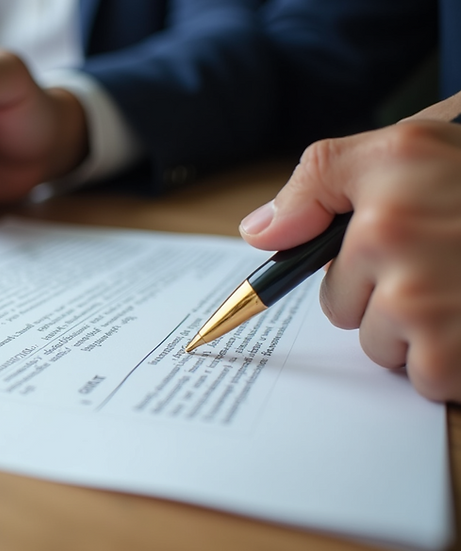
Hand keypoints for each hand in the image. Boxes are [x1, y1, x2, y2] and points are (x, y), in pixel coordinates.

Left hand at [239, 117, 460, 400]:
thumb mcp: (411, 147)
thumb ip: (323, 179)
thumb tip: (256, 232)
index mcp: (381, 191)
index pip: (317, 266)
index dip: (348, 270)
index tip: (290, 307)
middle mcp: (395, 246)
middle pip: (348, 314)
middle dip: (387, 300)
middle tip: (447, 268)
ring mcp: (426, 306)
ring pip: (386, 349)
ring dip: (423, 335)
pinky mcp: (456, 355)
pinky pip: (428, 379)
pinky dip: (456, 366)